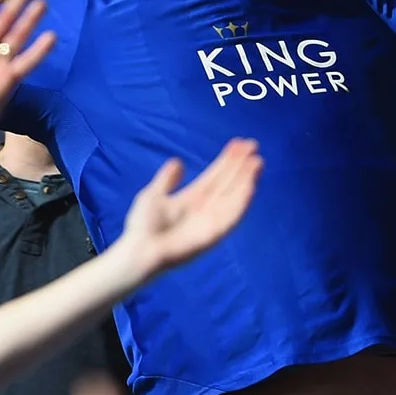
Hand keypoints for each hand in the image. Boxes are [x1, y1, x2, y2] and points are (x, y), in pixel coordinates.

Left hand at [116, 139, 261, 276]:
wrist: (139, 251)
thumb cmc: (143, 227)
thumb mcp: (153, 195)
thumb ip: (167, 179)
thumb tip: (177, 161)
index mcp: (193, 197)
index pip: (216, 175)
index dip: (228, 160)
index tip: (240, 143)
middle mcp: (206, 207)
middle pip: (228, 182)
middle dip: (241, 166)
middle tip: (253, 145)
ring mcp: (211, 220)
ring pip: (234, 196)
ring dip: (246, 180)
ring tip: (256, 162)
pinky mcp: (213, 234)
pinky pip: (232, 217)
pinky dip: (242, 202)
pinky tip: (250, 186)